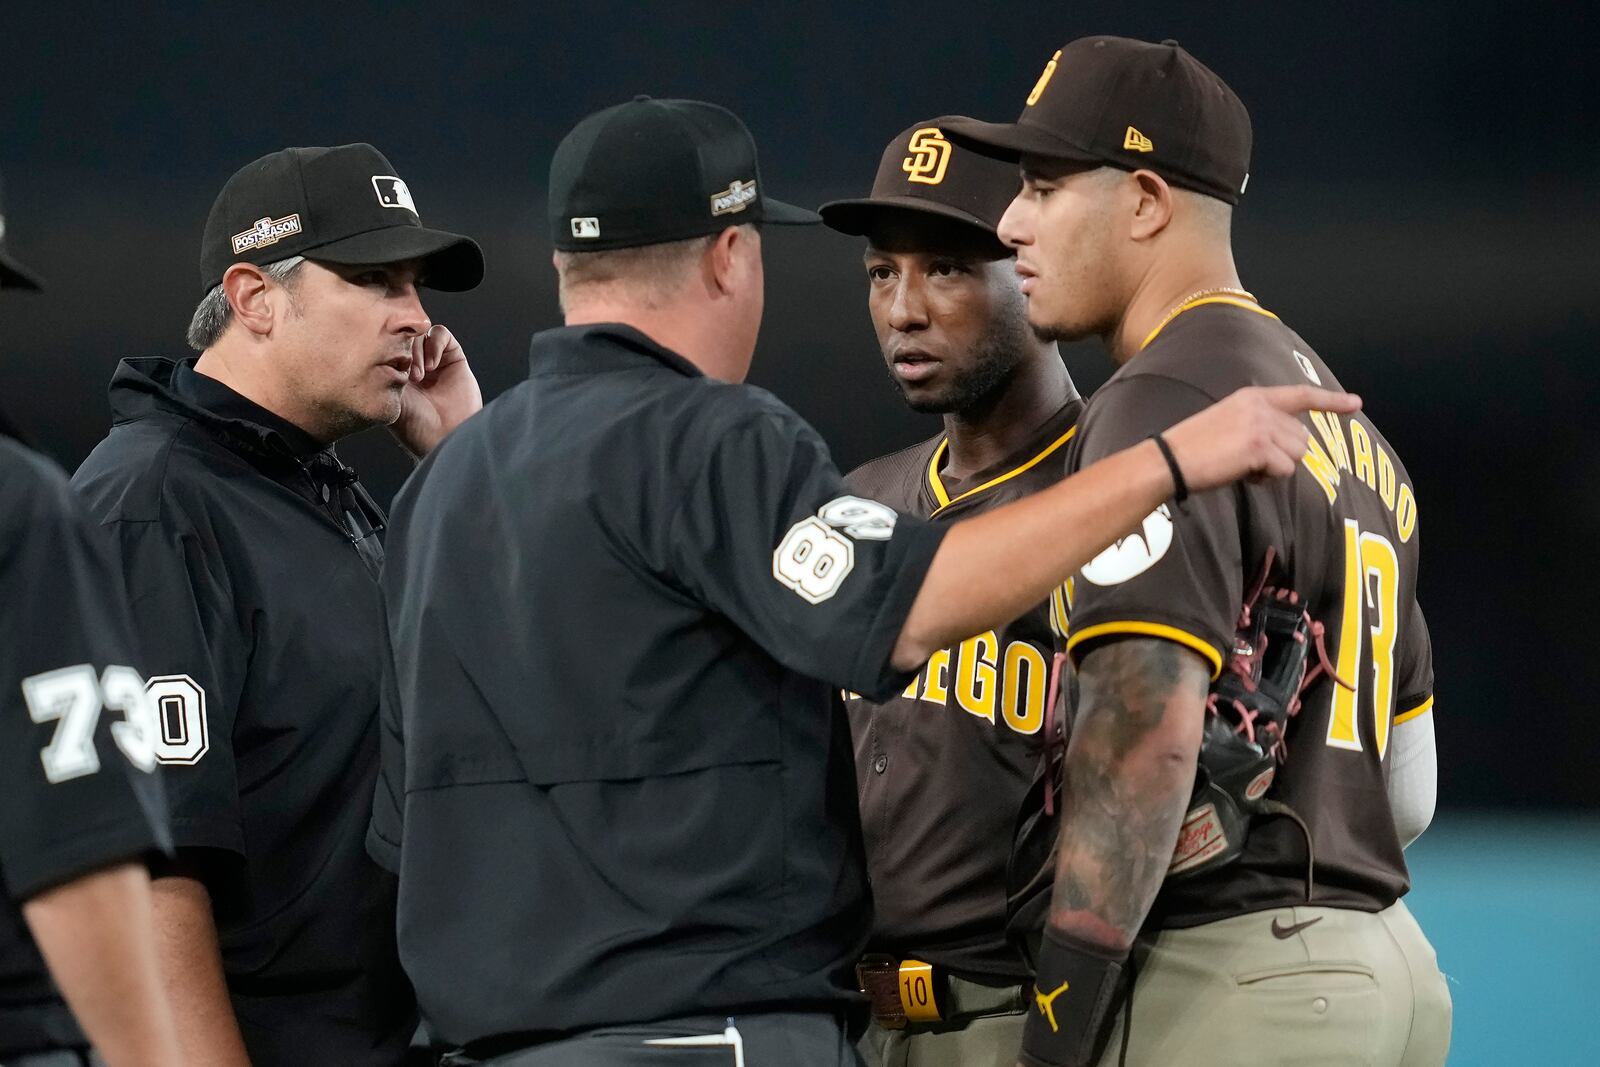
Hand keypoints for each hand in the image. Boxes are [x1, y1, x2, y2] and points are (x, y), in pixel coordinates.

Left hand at [389, 324, 482, 458]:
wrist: (447, 438)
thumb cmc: (416, 427)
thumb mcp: (388, 397)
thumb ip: (383, 371)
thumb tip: (378, 345)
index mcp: (394, 372)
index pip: (385, 343)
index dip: (385, 347)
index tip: (386, 365)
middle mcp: (413, 364)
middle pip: (402, 334)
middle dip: (401, 349)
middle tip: (405, 373)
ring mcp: (433, 360)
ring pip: (419, 332)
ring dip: (417, 350)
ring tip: (420, 375)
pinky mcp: (453, 358)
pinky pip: (440, 334)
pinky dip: (435, 345)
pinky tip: (433, 366)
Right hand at [1163, 384, 1358, 490]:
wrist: (1170, 460)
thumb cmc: (1194, 450)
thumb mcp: (1229, 424)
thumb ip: (1260, 426)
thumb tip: (1291, 445)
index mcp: (1252, 397)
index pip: (1300, 395)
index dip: (1330, 400)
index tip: (1355, 403)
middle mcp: (1261, 406)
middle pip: (1302, 438)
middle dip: (1284, 456)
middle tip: (1250, 462)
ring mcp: (1262, 425)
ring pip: (1297, 455)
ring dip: (1276, 468)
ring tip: (1244, 466)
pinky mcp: (1260, 445)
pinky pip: (1284, 470)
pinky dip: (1267, 479)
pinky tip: (1243, 473)